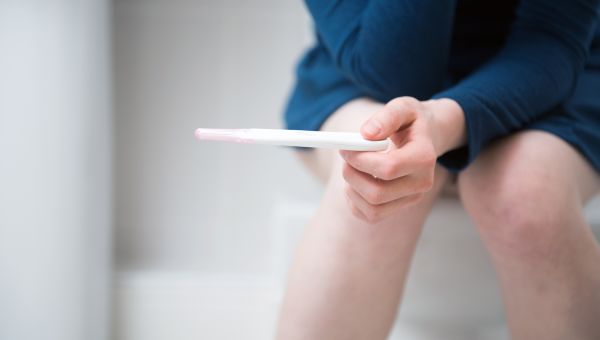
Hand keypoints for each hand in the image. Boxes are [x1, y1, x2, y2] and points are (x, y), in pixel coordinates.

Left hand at [339, 97, 464, 222]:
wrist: (427, 138)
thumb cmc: (412, 121)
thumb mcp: (403, 107)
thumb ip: (387, 116)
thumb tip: (367, 134)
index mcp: (424, 158)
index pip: (388, 168)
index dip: (360, 159)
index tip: (346, 147)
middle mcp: (421, 184)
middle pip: (378, 193)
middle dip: (352, 175)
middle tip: (346, 156)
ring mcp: (411, 199)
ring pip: (372, 208)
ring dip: (351, 188)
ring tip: (352, 167)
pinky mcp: (399, 207)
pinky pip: (370, 215)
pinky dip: (354, 201)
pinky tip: (357, 181)